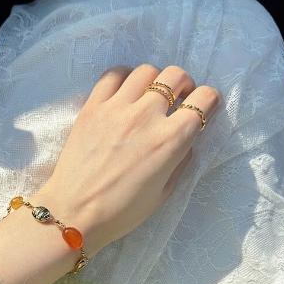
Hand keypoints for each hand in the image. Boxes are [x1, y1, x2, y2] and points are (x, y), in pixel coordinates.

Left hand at [35, 64, 219, 255]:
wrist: (75, 213)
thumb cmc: (121, 212)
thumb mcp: (164, 193)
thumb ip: (181, 161)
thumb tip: (187, 140)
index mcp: (171, 140)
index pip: (203, 100)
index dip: (208, 100)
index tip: (203, 106)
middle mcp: (146, 116)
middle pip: (175, 76)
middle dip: (184, 84)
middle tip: (179, 97)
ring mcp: (117, 108)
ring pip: (146, 71)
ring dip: (155, 79)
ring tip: (150, 94)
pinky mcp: (92, 107)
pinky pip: (112, 76)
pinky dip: (124, 77)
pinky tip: (125, 92)